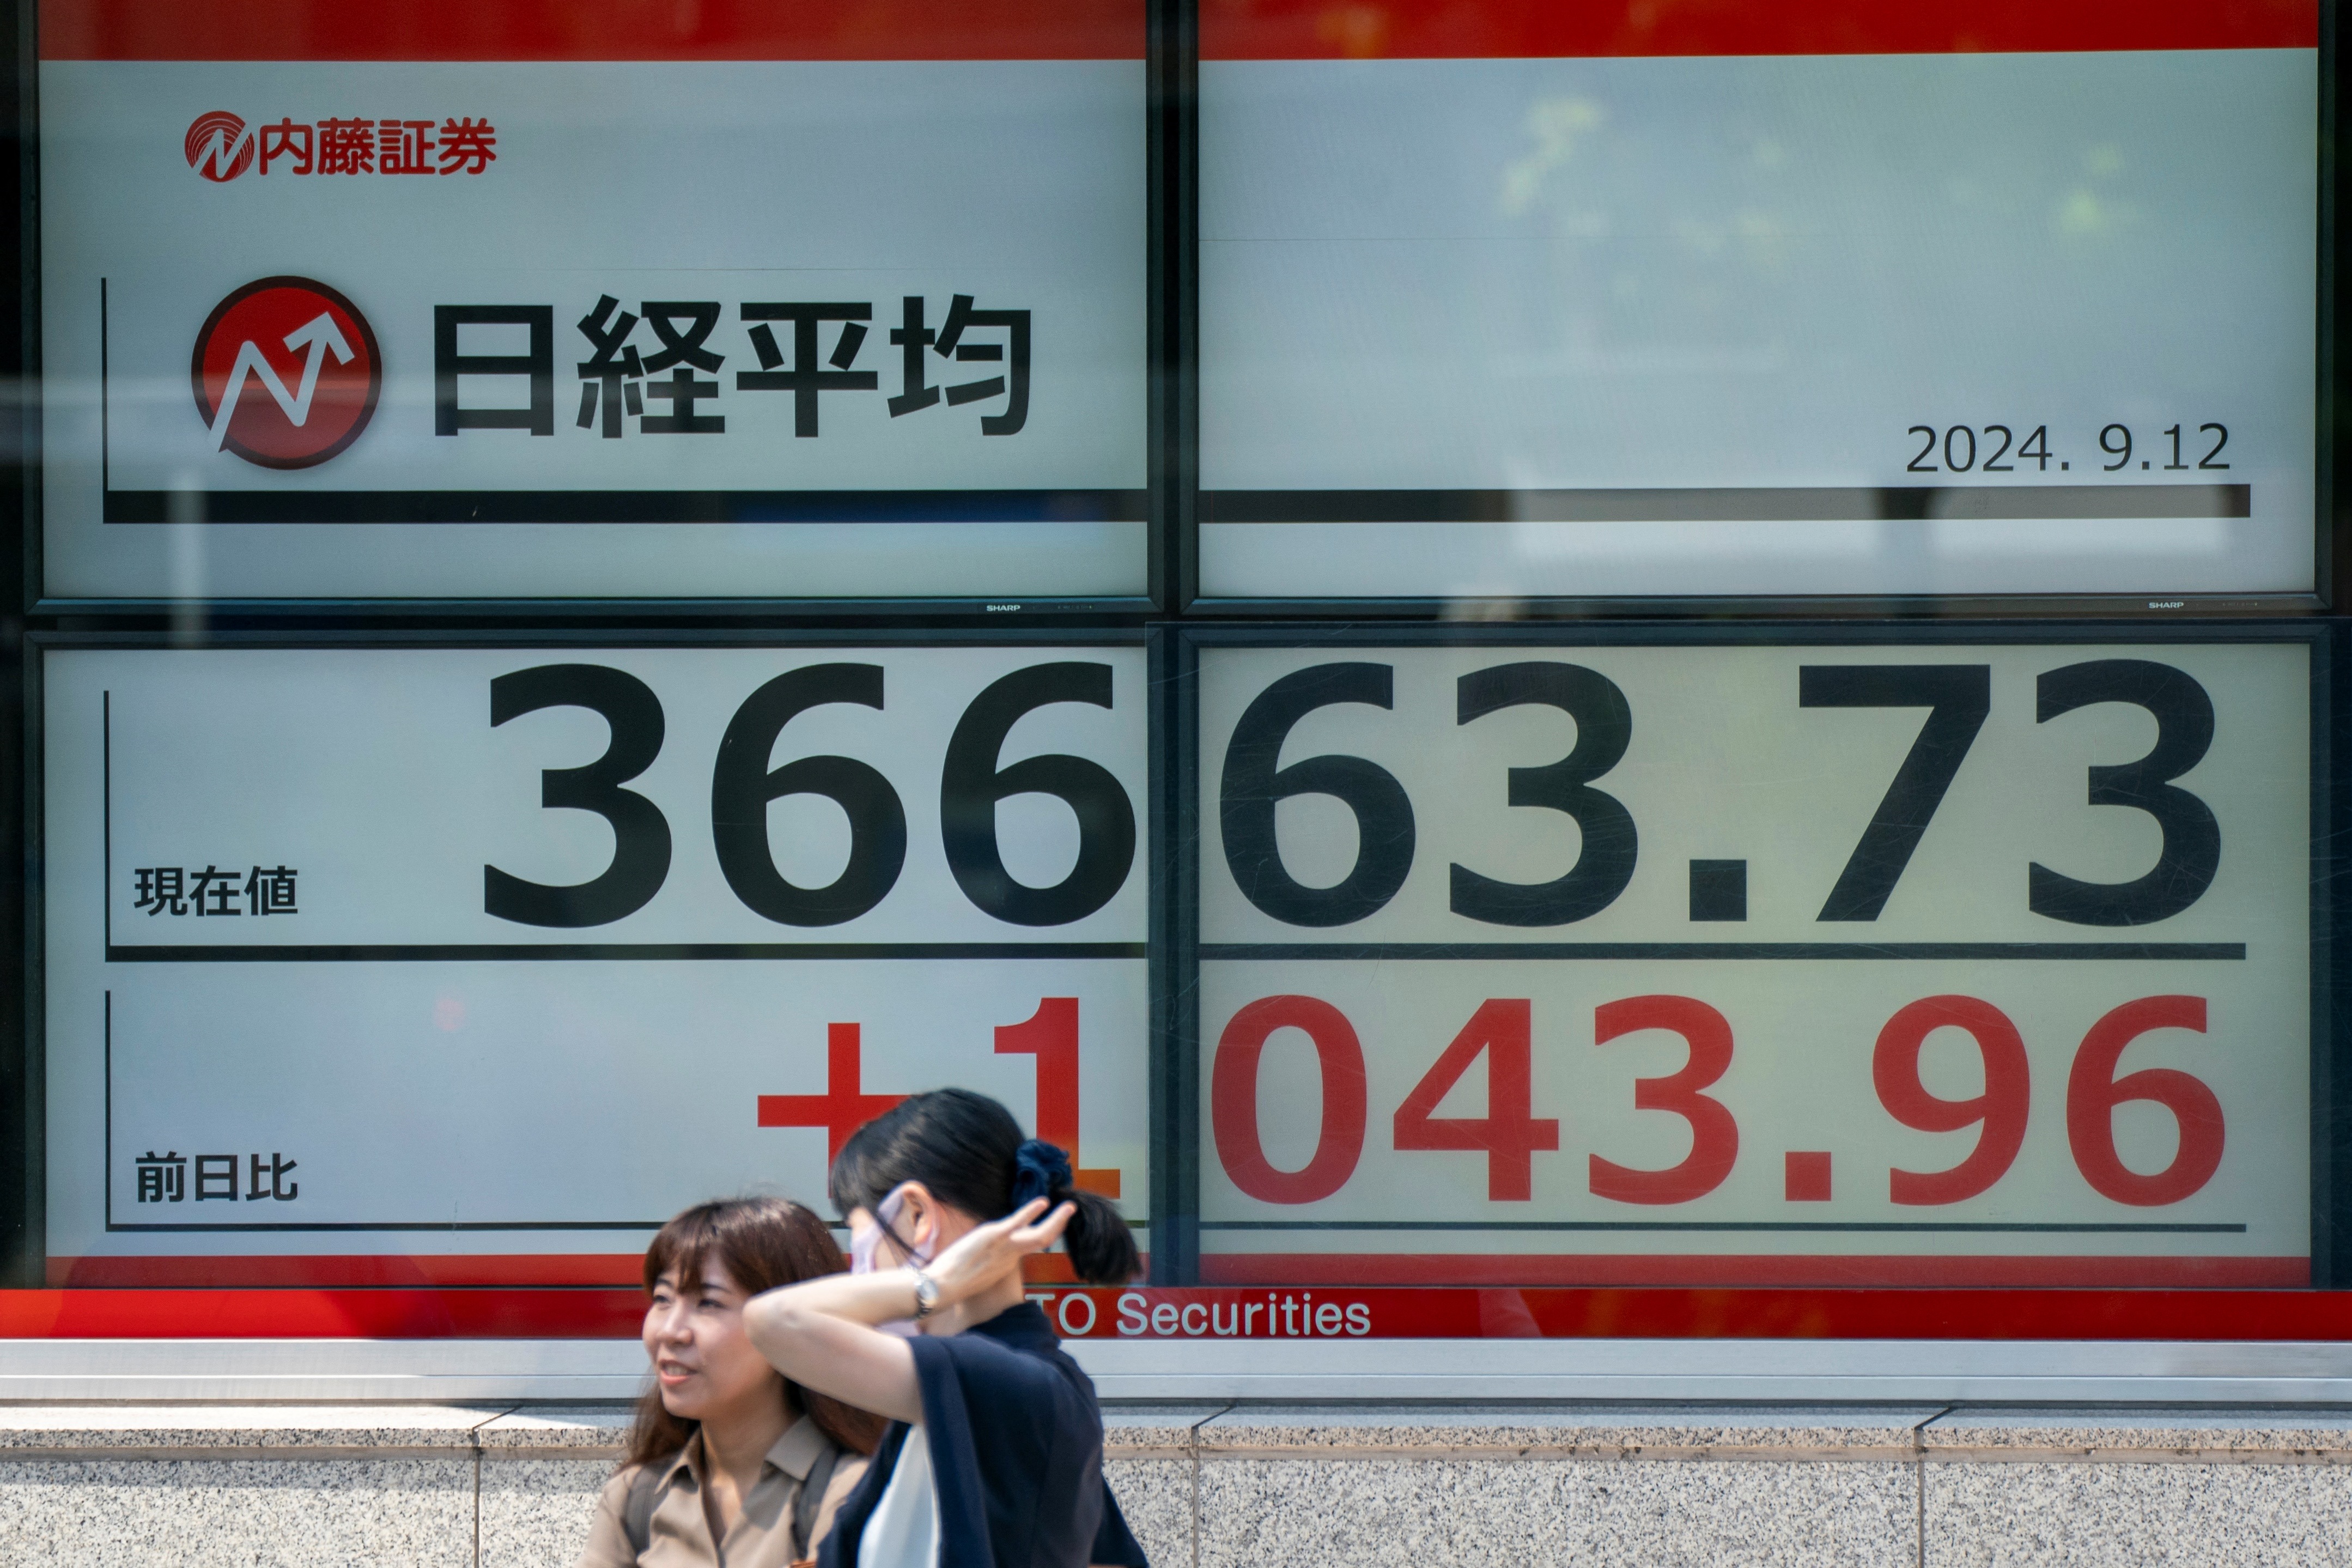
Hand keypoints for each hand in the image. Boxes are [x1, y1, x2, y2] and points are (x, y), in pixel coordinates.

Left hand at [924, 1198, 1072, 1308]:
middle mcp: (1010, 1256)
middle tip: (1071, 1210)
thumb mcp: (976, 1270)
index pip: (1031, 1246)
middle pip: (1042, 1240)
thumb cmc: (953, 1280)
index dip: (1045, 1233)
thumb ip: (986, 1260)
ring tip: (1069, 1207)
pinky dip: (1031, 1212)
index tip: (1053, 1223)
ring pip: (1038, 1235)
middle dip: (1058, 1225)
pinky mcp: (993, 1238)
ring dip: (1056, 1220)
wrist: (942, 1286)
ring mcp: (1003, 1247)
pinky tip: (1043, 1202)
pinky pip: (1017, 1223)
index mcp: (1006, 1262)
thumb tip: (987, 1255)